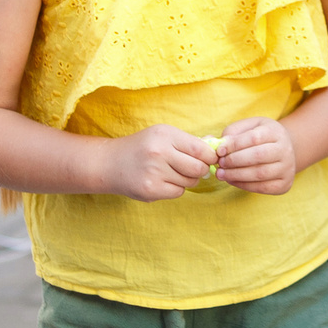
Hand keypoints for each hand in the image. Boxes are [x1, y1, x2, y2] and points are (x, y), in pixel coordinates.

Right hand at [100, 125, 217, 201]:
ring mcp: (154, 173)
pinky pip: (178, 192)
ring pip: (189, 181)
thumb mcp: (163, 135)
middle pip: (198, 168)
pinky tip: (164, 181)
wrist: (110, 163)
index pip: (200, 149)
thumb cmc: (142, 147)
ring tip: (173, 172)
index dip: (210, 156)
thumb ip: (188, 142)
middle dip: (201, 170)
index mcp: (165, 135)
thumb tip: (216, 149)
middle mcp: (159, 153)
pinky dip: (176, 188)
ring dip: (187, 179)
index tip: (210, 159)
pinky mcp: (151, 190)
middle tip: (194, 168)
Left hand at [214, 116, 297, 194]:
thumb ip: (234, 132)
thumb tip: (220, 145)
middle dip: (234, 161)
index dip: (235, 144)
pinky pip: (262, 187)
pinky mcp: (284, 184)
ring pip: (260, 173)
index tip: (219, 150)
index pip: (254, 137)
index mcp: (276, 132)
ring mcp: (287, 168)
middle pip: (258, 156)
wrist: (283, 151)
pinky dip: (243, 185)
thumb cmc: (261, 138)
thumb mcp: (250, 127)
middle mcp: (285, 149)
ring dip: (236, 175)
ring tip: (221, 174)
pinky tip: (232, 180)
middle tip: (220, 163)